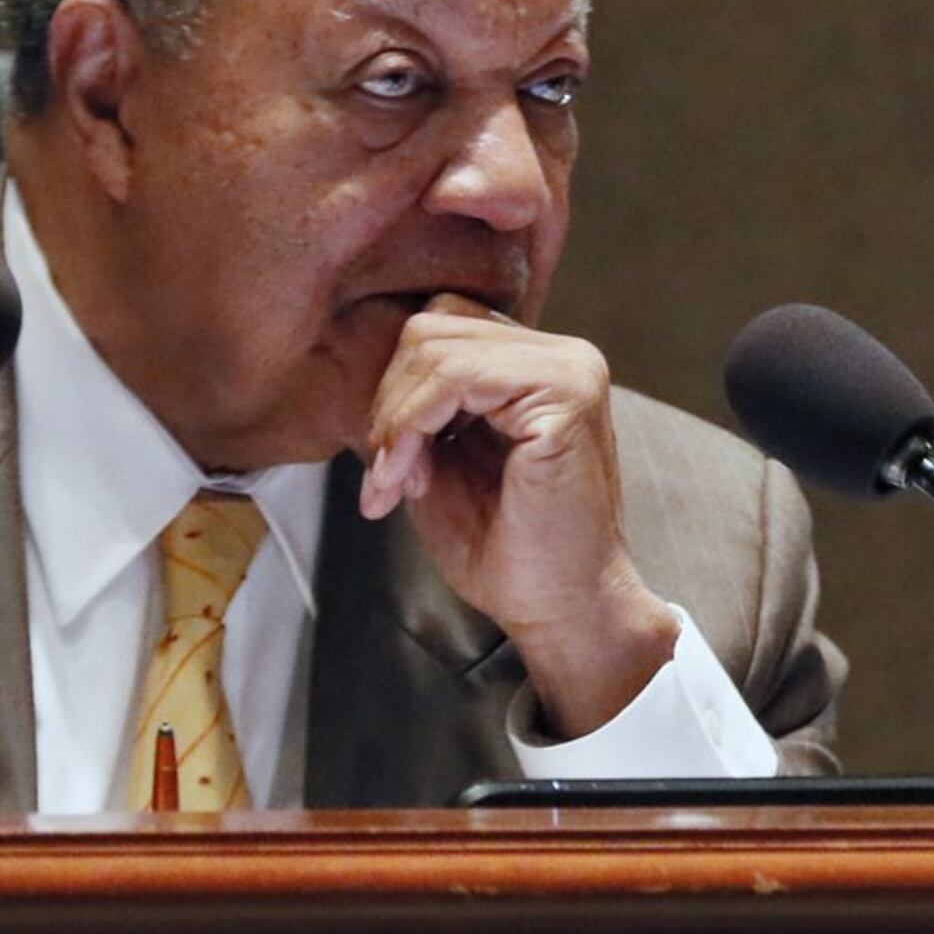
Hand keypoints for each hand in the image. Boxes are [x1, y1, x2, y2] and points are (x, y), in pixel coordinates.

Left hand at [356, 296, 678, 735]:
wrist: (559, 607)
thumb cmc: (508, 549)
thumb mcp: (442, 460)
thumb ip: (419, 407)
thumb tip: (362, 367)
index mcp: (538, 365)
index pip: (439, 327)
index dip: (395, 389)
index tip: (384, 464)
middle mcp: (563, 355)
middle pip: (432, 325)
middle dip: (390, 403)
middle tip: (387, 476)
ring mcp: (571, 369)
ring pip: (436, 347)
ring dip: (397, 419)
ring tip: (397, 482)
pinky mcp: (567, 395)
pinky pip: (457, 377)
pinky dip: (414, 425)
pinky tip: (412, 478)